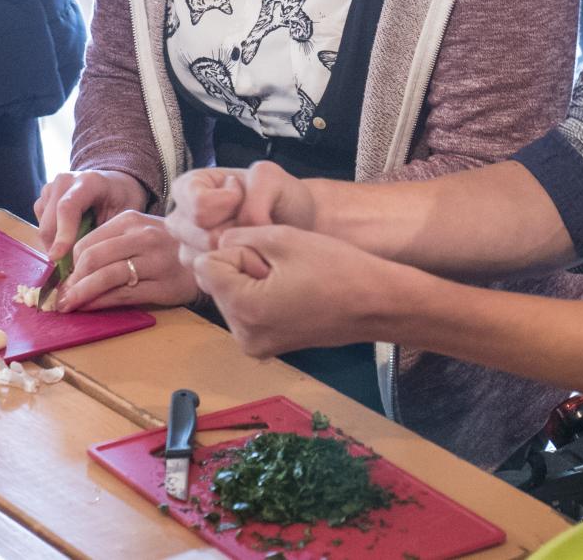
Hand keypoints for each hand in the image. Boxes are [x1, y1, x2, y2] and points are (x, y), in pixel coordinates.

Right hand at [35, 170, 149, 260]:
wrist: (114, 184)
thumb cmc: (122, 200)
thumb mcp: (124, 216)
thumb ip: (105, 235)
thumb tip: (86, 264)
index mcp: (88, 182)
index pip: (67, 207)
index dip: (62, 234)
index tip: (58, 258)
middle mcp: (64, 181)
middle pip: (50, 221)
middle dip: (58, 248)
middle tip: (72, 269)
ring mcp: (51, 188)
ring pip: (43, 226)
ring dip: (55, 245)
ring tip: (75, 253)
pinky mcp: (43, 197)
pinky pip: (40, 224)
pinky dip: (52, 238)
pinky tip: (69, 240)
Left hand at [57, 210, 199, 311]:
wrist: (212, 257)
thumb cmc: (167, 249)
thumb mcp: (139, 235)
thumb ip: (110, 246)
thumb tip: (71, 272)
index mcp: (132, 220)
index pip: (87, 243)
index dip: (69, 265)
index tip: (62, 280)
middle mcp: (143, 237)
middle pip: (93, 259)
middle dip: (70, 282)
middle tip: (59, 298)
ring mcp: (155, 261)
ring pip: (106, 277)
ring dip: (80, 294)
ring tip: (67, 306)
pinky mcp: (164, 285)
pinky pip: (123, 294)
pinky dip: (100, 302)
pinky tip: (89, 307)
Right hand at [166, 161, 314, 265]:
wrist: (294, 223)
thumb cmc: (278, 196)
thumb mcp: (270, 178)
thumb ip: (254, 194)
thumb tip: (244, 225)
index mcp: (189, 186)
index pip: (200, 205)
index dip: (229, 203)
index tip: (243, 195)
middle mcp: (180, 219)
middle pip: (204, 237)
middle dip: (237, 232)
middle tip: (253, 221)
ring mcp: (188, 249)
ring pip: (211, 260)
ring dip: (240, 251)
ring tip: (252, 237)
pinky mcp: (200, 274)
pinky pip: (216, 279)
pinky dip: (240, 268)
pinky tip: (250, 255)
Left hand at [192, 225, 409, 358]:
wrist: (377, 304)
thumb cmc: (339, 269)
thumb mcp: (283, 238)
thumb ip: (238, 236)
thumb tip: (216, 245)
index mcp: (245, 309)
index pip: (206, 265)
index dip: (237, 251)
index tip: (272, 258)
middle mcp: (244, 335)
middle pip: (216, 283)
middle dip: (242, 268)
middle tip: (285, 269)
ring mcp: (255, 345)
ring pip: (230, 295)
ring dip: (251, 281)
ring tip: (292, 281)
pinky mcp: (266, 346)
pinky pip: (246, 311)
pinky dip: (261, 297)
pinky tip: (293, 293)